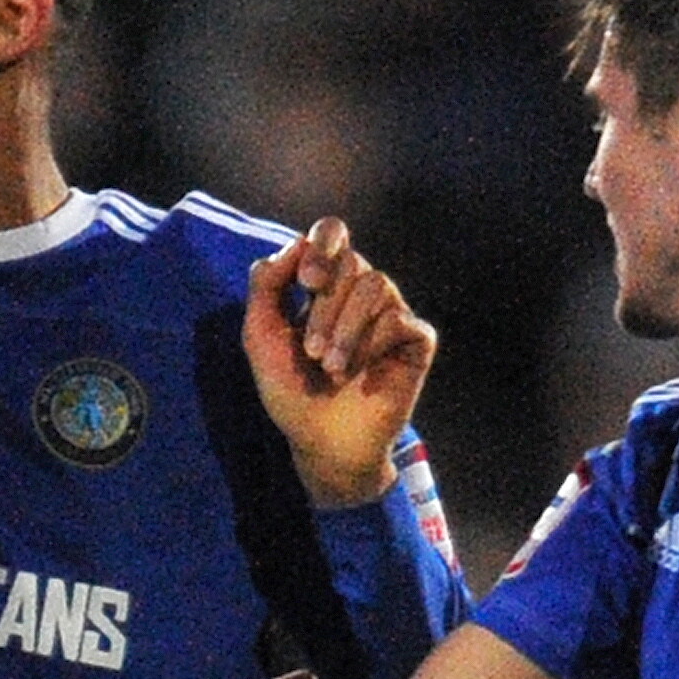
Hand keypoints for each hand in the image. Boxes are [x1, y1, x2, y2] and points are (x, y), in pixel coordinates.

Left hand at [244, 219, 436, 508]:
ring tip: (330, 369)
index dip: (323, 245)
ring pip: (377, 285)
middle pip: (351, 263)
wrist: (322, 444)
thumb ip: (265, 286)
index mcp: (326, 284)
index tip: (307, 280)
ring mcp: (391, 313)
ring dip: (346, 329)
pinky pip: (399, 320)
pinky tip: (357, 374)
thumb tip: (292, 244)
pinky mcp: (416, 340)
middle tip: (311, 352)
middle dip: (326, 306)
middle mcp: (361, 293)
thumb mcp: (261, 338)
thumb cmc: (291, 394)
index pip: (332, 234)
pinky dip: (371, 345)